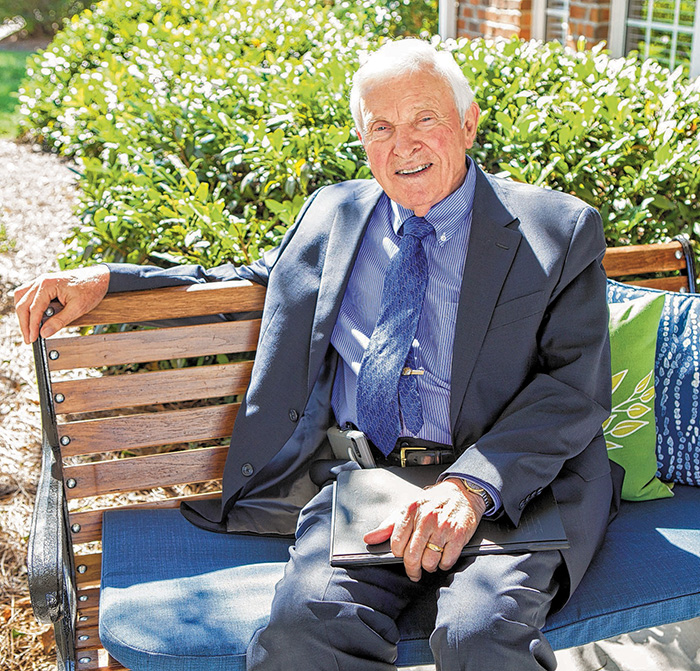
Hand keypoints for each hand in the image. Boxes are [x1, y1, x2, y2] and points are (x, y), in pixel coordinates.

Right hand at [14, 265, 109, 343]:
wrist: (101, 278)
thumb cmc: (91, 289)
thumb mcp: (78, 308)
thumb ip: (60, 321)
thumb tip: (44, 333)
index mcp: (48, 284)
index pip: (33, 309)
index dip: (32, 326)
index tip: (33, 339)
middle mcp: (41, 281)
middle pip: (22, 304)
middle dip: (24, 323)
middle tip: (28, 338)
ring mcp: (41, 281)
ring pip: (21, 298)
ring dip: (23, 314)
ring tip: (28, 329)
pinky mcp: (44, 284)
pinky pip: (28, 294)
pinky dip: (27, 306)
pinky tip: (32, 316)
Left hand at [363, 478, 484, 581]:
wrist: (461, 493)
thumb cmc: (432, 502)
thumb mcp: (407, 508)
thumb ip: (388, 526)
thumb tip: (369, 539)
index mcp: (410, 511)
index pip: (396, 544)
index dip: (398, 554)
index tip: (402, 556)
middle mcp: (426, 518)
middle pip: (412, 556)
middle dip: (412, 569)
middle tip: (414, 572)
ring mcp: (443, 527)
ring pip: (429, 562)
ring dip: (428, 567)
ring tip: (429, 561)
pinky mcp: (458, 535)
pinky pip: (447, 561)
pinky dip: (444, 564)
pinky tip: (442, 557)